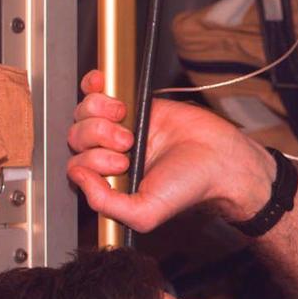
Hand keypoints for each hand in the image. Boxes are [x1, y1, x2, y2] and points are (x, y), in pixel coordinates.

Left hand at [67, 70, 274, 232]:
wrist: (221, 158)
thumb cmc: (191, 187)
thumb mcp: (145, 212)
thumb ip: (105, 204)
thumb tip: (78, 176)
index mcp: (111, 182)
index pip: (77, 166)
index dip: (92, 162)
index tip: (122, 165)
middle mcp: (112, 155)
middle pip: (76, 137)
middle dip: (98, 138)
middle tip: (129, 144)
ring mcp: (120, 128)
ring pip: (83, 113)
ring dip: (99, 113)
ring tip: (127, 121)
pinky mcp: (133, 104)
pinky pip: (96, 90)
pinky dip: (93, 86)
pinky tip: (104, 88)